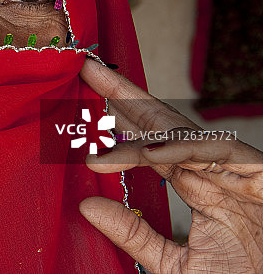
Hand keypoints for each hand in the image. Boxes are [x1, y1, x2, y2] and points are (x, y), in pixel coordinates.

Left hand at [79, 59, 262, 273]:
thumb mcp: (173, 264)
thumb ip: (134, 234)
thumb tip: (87, 206)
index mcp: (196, 186)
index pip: (149, 144)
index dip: (117, 124)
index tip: (79, 120)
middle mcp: (213, 172)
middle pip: (162, 122)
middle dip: (124, 94)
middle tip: (88, 69)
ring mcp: (236, 172)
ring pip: (185, 131)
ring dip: (144, 115)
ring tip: (104, 110)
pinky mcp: (262, 177)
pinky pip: (222, 150)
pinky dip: (187, 148)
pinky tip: (151, 151)